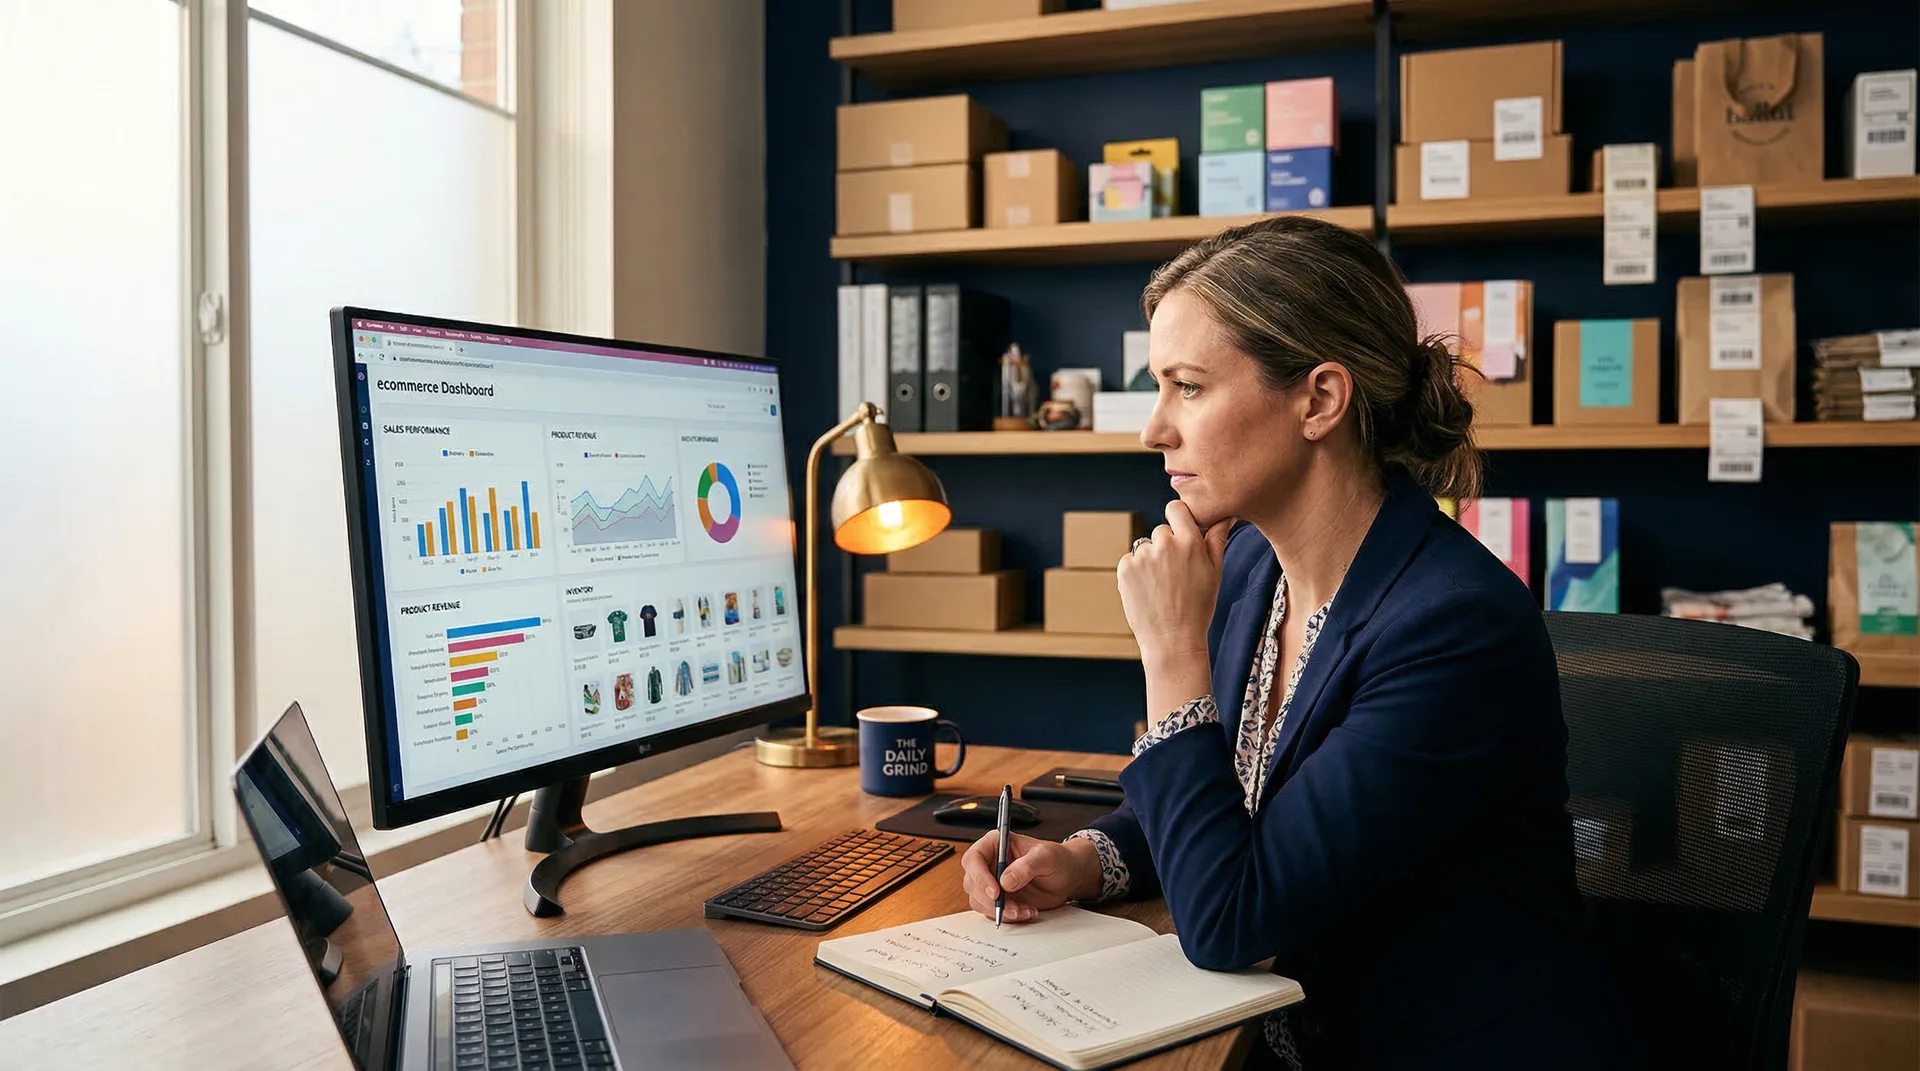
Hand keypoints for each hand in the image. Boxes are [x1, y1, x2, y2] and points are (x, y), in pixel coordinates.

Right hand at [959, 831, 1098, 922]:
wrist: (1067, 877)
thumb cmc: (1058, 859)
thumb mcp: (1047, 857)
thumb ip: (1027, 866)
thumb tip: (1006, 881)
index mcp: (996, 844)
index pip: (974, 858)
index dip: (980, 876)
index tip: (996, 892)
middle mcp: (990, 863)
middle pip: (972, 883)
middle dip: (990, 900)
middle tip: (1011, 907)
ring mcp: (992, 882)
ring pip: (979, 901)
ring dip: (1000, 910)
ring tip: (1024, 909)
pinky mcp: (999, 899)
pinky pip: (992, 912)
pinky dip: (1008, 916)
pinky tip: (1026, 911)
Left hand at [1116, 501, 1234, 662]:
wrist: (1173, 639)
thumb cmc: (1198, 607)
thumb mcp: (1215, 572)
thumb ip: (1217, 538)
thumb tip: (1225, 514)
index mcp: (1190, 541)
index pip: (1176, 508)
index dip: (1178, 519)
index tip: (1180, 532)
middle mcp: (1164, 544)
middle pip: (1161, 531)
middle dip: (1166, 546)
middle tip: (1175, 574)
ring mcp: (1142, 556)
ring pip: (1145, 547)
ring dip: (1151, 560)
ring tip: (1162, 586)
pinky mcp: (1125, 568)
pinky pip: (1130, 560)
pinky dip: (1136, 572)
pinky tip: (1148, 590)